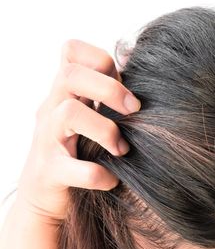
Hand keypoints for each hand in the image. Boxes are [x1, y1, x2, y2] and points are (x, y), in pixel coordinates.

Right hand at [15, 39, 140, 224]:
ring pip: (68, 113)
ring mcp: (47, 139)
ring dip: (105, 130)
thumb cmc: (79, 150)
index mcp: (66, 92)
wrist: (45, 197)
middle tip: (134, 111)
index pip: (72, 51)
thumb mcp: (91, 114)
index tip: (126, 83)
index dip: (100, 59)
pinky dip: (98, 175)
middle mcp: (52, 109)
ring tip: (122, 149)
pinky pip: (72, 168)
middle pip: (71, 75)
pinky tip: (112, 179)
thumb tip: (134, 59)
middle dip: (110, 89)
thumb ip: (107, 91)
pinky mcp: (49, 171)